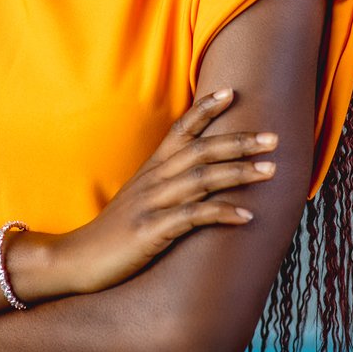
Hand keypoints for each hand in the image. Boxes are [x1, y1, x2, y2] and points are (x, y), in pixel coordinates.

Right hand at [55, 87, 277, 294]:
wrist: (78, 259)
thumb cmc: (117, 231)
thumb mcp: (142, 199)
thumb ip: (168, 183)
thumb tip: (201, 175)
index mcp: (152, 168)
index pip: (181, 129)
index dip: (205, 109)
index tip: (232, 92)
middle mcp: (154, 179)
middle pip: (201, 150)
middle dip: (239, 141)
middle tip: (273, 137)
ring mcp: (152, 203)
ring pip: (201, 178)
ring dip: (238, 173)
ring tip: (270, 171)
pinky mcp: (151, 230)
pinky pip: (192, 217)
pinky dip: (221, 213)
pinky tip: (247, 217)